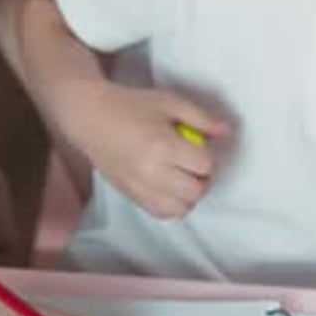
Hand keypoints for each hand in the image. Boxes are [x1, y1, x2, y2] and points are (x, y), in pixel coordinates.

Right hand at [67, 83, 230, 218]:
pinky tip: (168, 186)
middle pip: (195, 191)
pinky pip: (161, 213)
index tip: (199, 147)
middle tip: (193, 162)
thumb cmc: (129, 105)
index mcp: (164, 145)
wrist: (89, 116)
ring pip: (180, 208)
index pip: (204, 165)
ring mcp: (139, 186)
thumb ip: (200, 117)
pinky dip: (172, 204)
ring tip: (181, 176)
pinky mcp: (130, 195)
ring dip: (188, 195)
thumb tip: (226, 131)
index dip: (207, 156)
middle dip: (201, 178)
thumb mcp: (169, 102)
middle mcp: (152, 171)